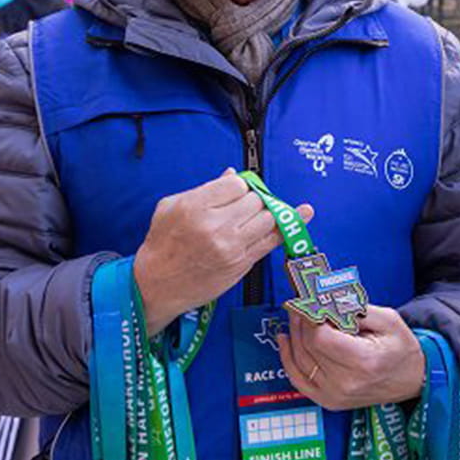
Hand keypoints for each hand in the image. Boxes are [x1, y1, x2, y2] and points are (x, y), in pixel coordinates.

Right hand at [133, 168, 312, 334]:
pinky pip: (272, 240)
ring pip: (267, 217)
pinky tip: (303, 213)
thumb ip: (205, 189)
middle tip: (244, 205)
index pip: (236, 184)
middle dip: (253, 199)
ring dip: (267, 212)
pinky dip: (289, 225)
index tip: (235, 191)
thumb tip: (232, 174)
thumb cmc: (162, 245)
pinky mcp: (242, 263)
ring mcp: (231, 246)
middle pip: (255, 200)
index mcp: (195, 207)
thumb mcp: (170, 207)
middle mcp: (215, 226)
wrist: (156, 285)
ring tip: (260, 213)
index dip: (239, 185)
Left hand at [277, 305, 424, 410]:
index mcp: (363, 361)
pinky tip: (285, 340)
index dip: (311, 317)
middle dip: (301, 320)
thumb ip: (355, 308)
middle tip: (300, 303)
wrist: (411, 379)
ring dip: (293, 334)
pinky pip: (298, 378)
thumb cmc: (401, 349)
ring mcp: (334, 394)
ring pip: (299, 360)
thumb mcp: (387, 319)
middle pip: (307, 346)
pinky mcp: (328, 400)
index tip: (310, 301)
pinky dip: (287, 358)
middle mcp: (346, 382)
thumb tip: (325, 299)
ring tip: (296, 316)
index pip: (320, 338)